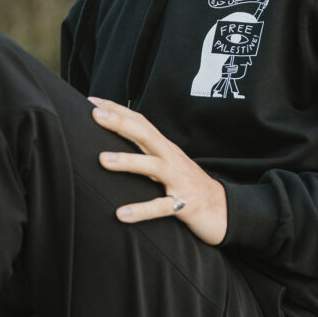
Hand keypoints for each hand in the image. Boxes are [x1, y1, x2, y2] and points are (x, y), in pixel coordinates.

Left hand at [88, 97, 226, 245]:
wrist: (224, 209)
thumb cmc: (188, 185)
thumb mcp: (167, 164)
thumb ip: (146, 152)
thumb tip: (116, 142)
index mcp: (165, 148)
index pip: (141, 123)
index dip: (118, 111)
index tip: (92, 102)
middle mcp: (172, 159)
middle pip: (145, 135)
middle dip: (121, 123)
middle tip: (96, 115)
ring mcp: (179, 181)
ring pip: (153, 167)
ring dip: (128, 162)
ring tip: (102, 159)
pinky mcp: (185, 205)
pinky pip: (161, 207)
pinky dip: (142, 210)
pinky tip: (121, 214)